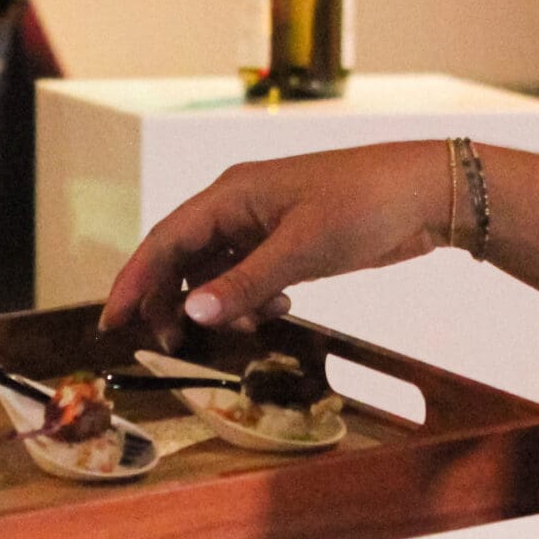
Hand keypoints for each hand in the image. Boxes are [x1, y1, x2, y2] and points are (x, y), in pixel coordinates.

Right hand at [101, 142, 451, 347]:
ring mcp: (265, 222)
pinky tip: (276, 313)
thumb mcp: (302, 249)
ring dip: (218, 304)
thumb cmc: (364, 206)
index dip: (134, 281)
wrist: (426, 192)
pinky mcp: (289, 239)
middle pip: (183, 257)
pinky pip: (249, 273)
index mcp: (232, 194)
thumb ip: (245, 283)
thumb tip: (190, 312)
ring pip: (217, 270)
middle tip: (174, 346)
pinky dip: (251, 299)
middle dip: (173, 301)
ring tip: (242, 332)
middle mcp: (239, 205)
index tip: (112, 323)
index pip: (164, 240)